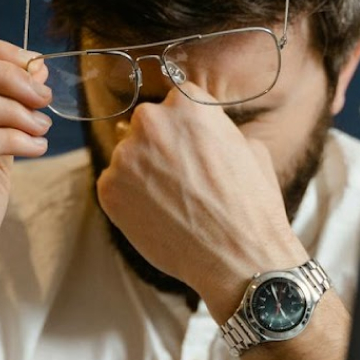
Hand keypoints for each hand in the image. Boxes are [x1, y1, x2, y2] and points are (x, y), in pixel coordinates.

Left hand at [95, 84, 308, 320]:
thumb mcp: (249, 148)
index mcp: (188, 104)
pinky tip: (157, 215)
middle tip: (180, 177)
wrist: (237, 256)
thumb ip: (217, 129)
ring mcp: (125, 156)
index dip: (184, 127)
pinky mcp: (108, 189)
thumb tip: (205, 131)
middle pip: (147, 125)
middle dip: (160, 146)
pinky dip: (130, 199)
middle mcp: (151, 122)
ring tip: (171, 202)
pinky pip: (114, 185)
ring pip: (128, 156)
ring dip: (143, 173)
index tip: (190, 146)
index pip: (175, 102)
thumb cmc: (251, 205)